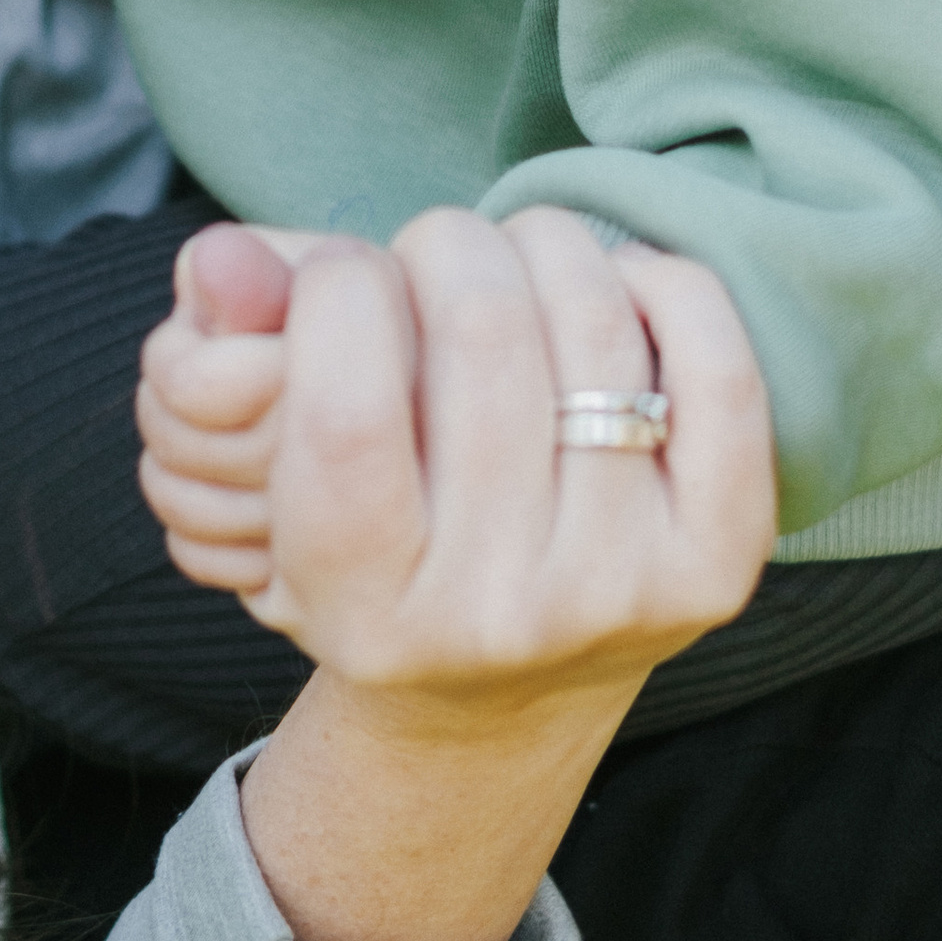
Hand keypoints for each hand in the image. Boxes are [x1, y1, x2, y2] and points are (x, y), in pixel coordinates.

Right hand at [138, 209, 774, 720]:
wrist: (495, 695)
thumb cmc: (373, 545)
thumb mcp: (277, 480)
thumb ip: (232, 350)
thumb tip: (223, 248)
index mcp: (362, 601)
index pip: (344, 404)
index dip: (342, 287)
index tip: (349, 274)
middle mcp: (492, 615)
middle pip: (482, 333)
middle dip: (447, 245)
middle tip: (435, 252)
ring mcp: (615, 593)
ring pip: (595, 326)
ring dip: (546, 245)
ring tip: (515, 257)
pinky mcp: (717, 567)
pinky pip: (718, 372)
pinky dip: (667, 288)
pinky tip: (619, 285)